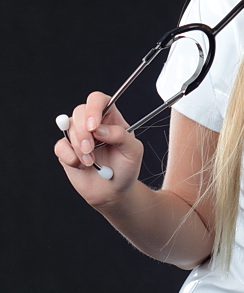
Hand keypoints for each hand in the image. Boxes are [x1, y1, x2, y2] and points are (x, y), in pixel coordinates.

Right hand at [53, 91, 143, 207]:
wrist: (112, 192)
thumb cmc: (126, 169)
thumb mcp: (133, 152)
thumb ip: (121, 136)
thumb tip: (99, 129)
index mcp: (111, 118)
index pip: (98, 100)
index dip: (93, 108)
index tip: (94, 127)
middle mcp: (93, 123)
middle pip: (79, 112)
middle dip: (83, 133)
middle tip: (90, 150)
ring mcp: (78, 135)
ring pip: (68, 128)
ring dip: (79, 148)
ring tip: (90, 162)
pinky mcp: (67, 149)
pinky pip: (60, 146)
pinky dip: (70, 157)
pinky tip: (81, 166)